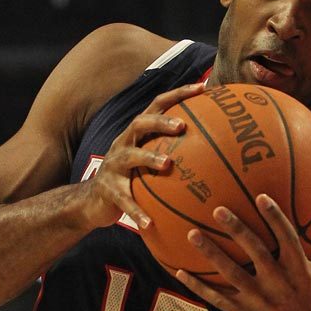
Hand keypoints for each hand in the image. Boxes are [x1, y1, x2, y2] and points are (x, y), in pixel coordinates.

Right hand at [78, 81, 205, 229]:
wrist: (93, 201)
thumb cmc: (131, 179)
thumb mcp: (149, 161)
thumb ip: (174, 152)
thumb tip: (216, 151)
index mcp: (138, 134)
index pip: (158, 105)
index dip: (178, 93)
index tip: (202, 87)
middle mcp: (124, 143)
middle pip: (140, 123)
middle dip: (161, 121)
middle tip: (182, 126)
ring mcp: (113, 165)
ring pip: (130, 156)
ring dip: (149, 158)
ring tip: (167, 164)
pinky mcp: (109, 190)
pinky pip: (125, 201)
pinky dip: (137, 212)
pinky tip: (150, 223)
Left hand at [175, 195, 310, 310]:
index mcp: (300, 268)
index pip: (287, 238)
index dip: (275, 218)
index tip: (260, 196)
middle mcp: (280, 284)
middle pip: (256, 253)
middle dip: (237, 230)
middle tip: (218, 209)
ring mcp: (262, 301)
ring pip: (232, 275)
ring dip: (212, 254)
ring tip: (193, 234)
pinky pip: (218, 300)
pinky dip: (198, 287)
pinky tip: (179, 272)